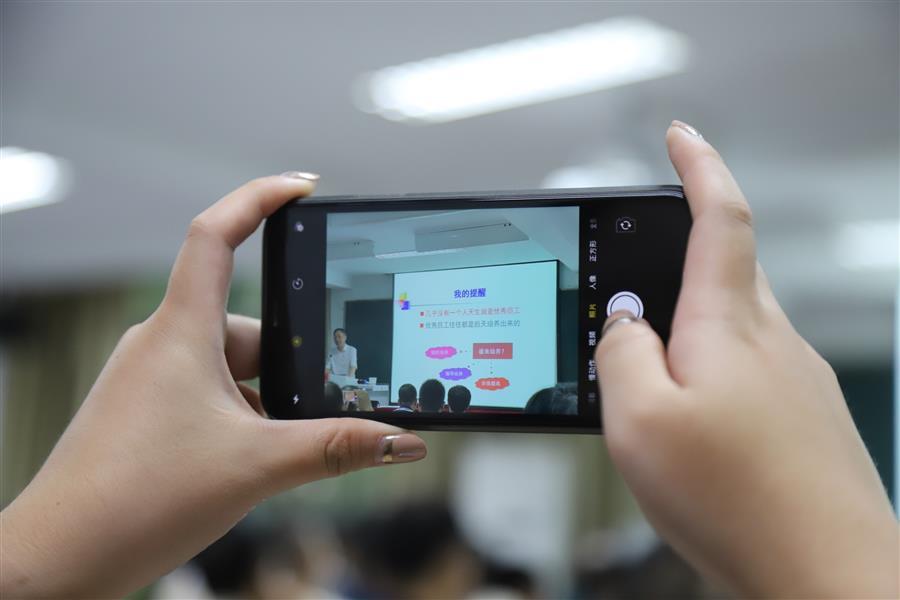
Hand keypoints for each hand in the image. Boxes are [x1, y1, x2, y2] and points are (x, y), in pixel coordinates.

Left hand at [0, 173, 427, 598]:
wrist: (60, 558)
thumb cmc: (137, 501)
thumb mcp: (257, 467)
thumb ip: (338, 448)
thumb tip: (400, 440)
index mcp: (181, 331)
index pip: (216, 234)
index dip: (260, 197)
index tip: (304, 186)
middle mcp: (163, 344)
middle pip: (248, 322)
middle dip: (293, 358)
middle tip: (330, 391)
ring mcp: (153, 378)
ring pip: (232, 366)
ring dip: (270, 398)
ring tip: (285, 445)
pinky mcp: (150, 411)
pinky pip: (211, 393)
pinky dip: (244, 416)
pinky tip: (257, 459)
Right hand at [595, 122, 897, 597]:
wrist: (827, 576)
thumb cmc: (738, 501)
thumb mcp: (639, 422)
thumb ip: (620, 354)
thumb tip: (623, 321)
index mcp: (730, 324)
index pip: (721, 215)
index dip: (698, 166)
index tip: (679, 135)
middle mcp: (772, 340)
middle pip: (722, 271)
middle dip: (672, 268)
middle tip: (624, 301)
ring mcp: (795, 378)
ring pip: (731, 327)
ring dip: (685, 337)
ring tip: (646, 387)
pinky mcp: (802, 416)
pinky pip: (745, 372)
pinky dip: (707, 379)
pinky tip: (688, 427)